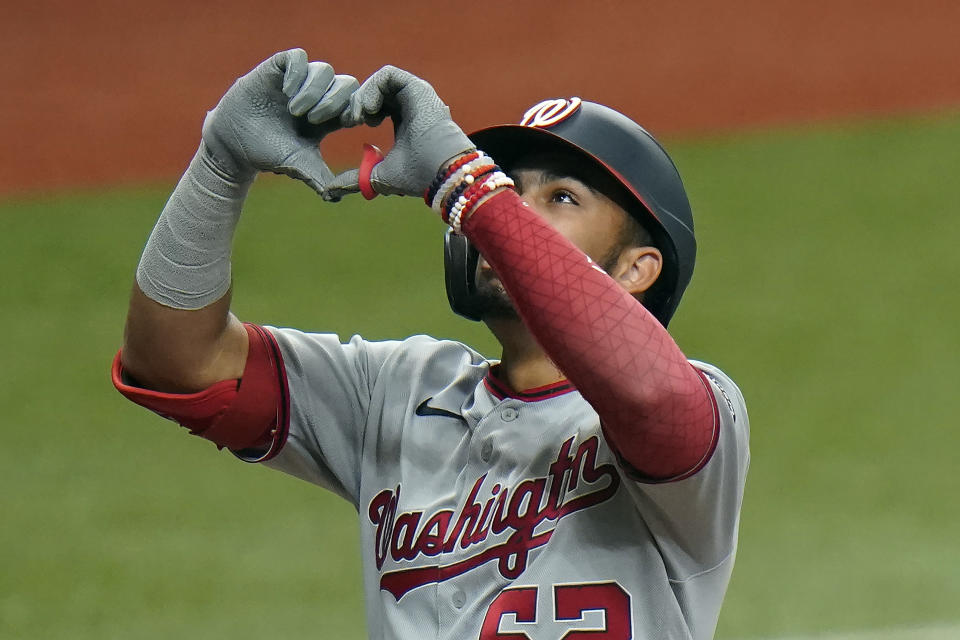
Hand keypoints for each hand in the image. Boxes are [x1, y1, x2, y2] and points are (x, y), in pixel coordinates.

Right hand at [201, 48, 357, 192]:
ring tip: (295, 111)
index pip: (355, 103)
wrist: (234, 145)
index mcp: (329, 117)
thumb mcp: (299, 165)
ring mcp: (298, 80)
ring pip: (324, 70)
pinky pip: (298, 56)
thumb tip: (338, 197)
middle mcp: (317, 95)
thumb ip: (319, 177)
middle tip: (314, 120)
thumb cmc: (269, 154)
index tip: (349, 123)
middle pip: (346, 83)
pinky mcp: (277, 68)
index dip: (357, 109)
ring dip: (314, 91)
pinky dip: (298, 73)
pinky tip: (287, 91)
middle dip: (335, 102)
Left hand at [323, 65, 474, 200]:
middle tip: (349, 121)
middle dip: (356, 103)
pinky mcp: (417, 87)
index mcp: (404, 122)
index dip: (357, 112)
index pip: (375, 106)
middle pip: (374, 91)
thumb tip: (331, 190)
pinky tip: (370, 110)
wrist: (439, 172)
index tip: (348, 126)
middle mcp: (411, 105)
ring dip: (362, 96)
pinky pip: (388, 74)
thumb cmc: (416, 176)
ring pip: (380, 81)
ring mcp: (415, 94)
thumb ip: (356, 178)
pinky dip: (373, 88)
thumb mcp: (378, 175)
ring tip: (359, 117)